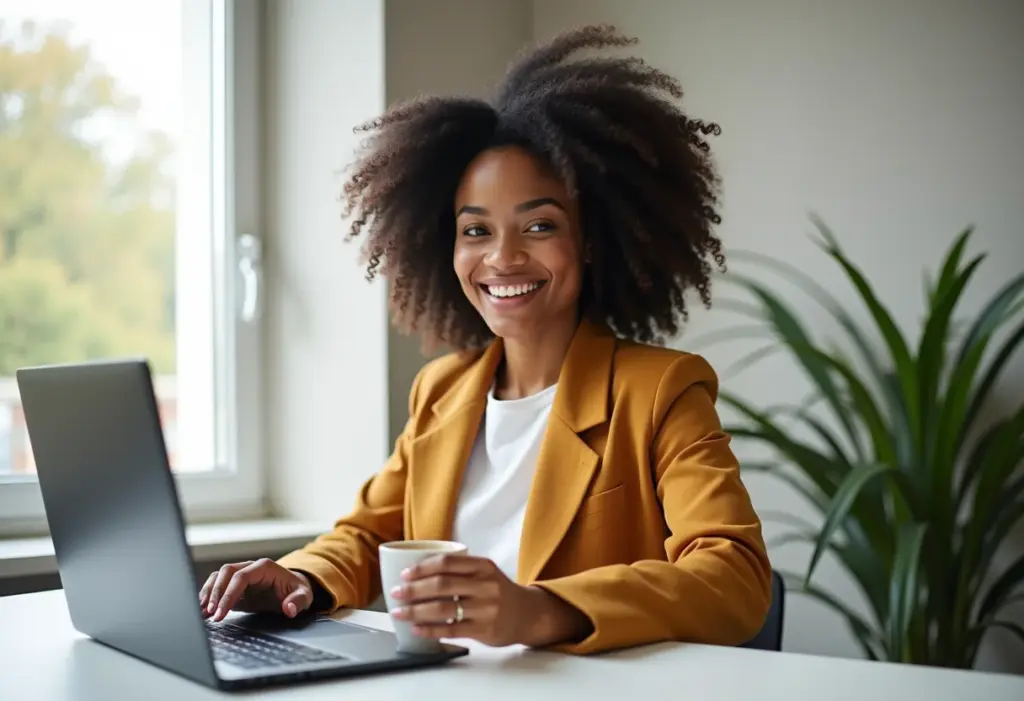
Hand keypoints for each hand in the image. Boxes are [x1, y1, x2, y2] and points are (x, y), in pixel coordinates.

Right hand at [199, 558, 314, 621]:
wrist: (294, 589)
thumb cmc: (297, 590)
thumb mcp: (304, 596)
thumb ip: (298, 601)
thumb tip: (288, 608)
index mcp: (264, 567)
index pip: (241, 577)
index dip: (229, 594)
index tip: (221, 612)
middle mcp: (250, 567)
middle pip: (226, 573)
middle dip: (216, 593)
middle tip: (210, 614)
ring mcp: (241, 575)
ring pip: (218, 577)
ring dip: (208, 593)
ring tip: (202, 612)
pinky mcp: (235, 586)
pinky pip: (218, 586)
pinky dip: (208, 596)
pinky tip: (204, 610)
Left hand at [389, 554, 591, 647]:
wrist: (528, 614)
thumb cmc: (498, 591)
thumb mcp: (485, 573)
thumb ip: (460, 570)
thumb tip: (417, 573)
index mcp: (483, 566)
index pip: (447, 563)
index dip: (422, 568)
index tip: (404, 574)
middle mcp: (486, 585)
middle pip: (442, 585)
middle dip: (414, 589)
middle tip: (396, 593)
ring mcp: (486, 608)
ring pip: (444, 609)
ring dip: (416, 611)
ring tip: (399, 613)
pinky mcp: (485, 629)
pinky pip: (452, 630)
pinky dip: (430, 629)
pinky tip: (417, 629)